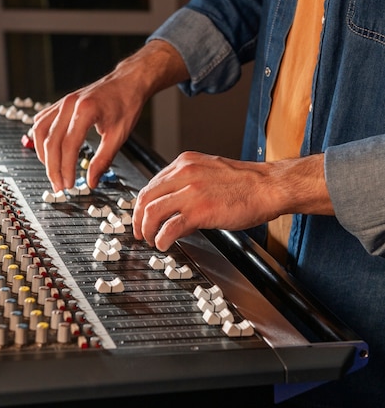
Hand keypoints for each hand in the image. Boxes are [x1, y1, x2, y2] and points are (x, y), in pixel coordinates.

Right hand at [33, 41, 188, 190]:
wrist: (127, 82)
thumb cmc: (126, 104)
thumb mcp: (119, 135)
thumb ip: (103, 160)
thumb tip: (91, 182)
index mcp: (86, 110)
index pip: (68, 145)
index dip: (66, 168)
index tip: (69, 185)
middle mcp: (69, 104)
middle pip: (51, 141)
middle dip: (53, 167)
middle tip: (59, 186)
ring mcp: (62, 102)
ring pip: (40, 131)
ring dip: (43, 155)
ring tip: (53, 172)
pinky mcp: (60, 103)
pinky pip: (42, 122)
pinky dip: (41, 139)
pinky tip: (48, 152)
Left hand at [132, 151, 332, 250]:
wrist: (269, 186)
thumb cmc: (247, 183)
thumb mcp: (210, 173)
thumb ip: (189, 185)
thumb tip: (174, 208)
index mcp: (185, 163)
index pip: (152, 184)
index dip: (142, 204)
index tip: (141, 216)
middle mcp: (184, 174)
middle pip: (145, 197)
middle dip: (137, 218)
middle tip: (140, 232)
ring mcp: (191, 192)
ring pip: (151, 211)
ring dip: (147, 229)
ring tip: (151, 240)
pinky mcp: (200, 210)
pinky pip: (169, 227)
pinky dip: (161, 238)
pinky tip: (164, 244)